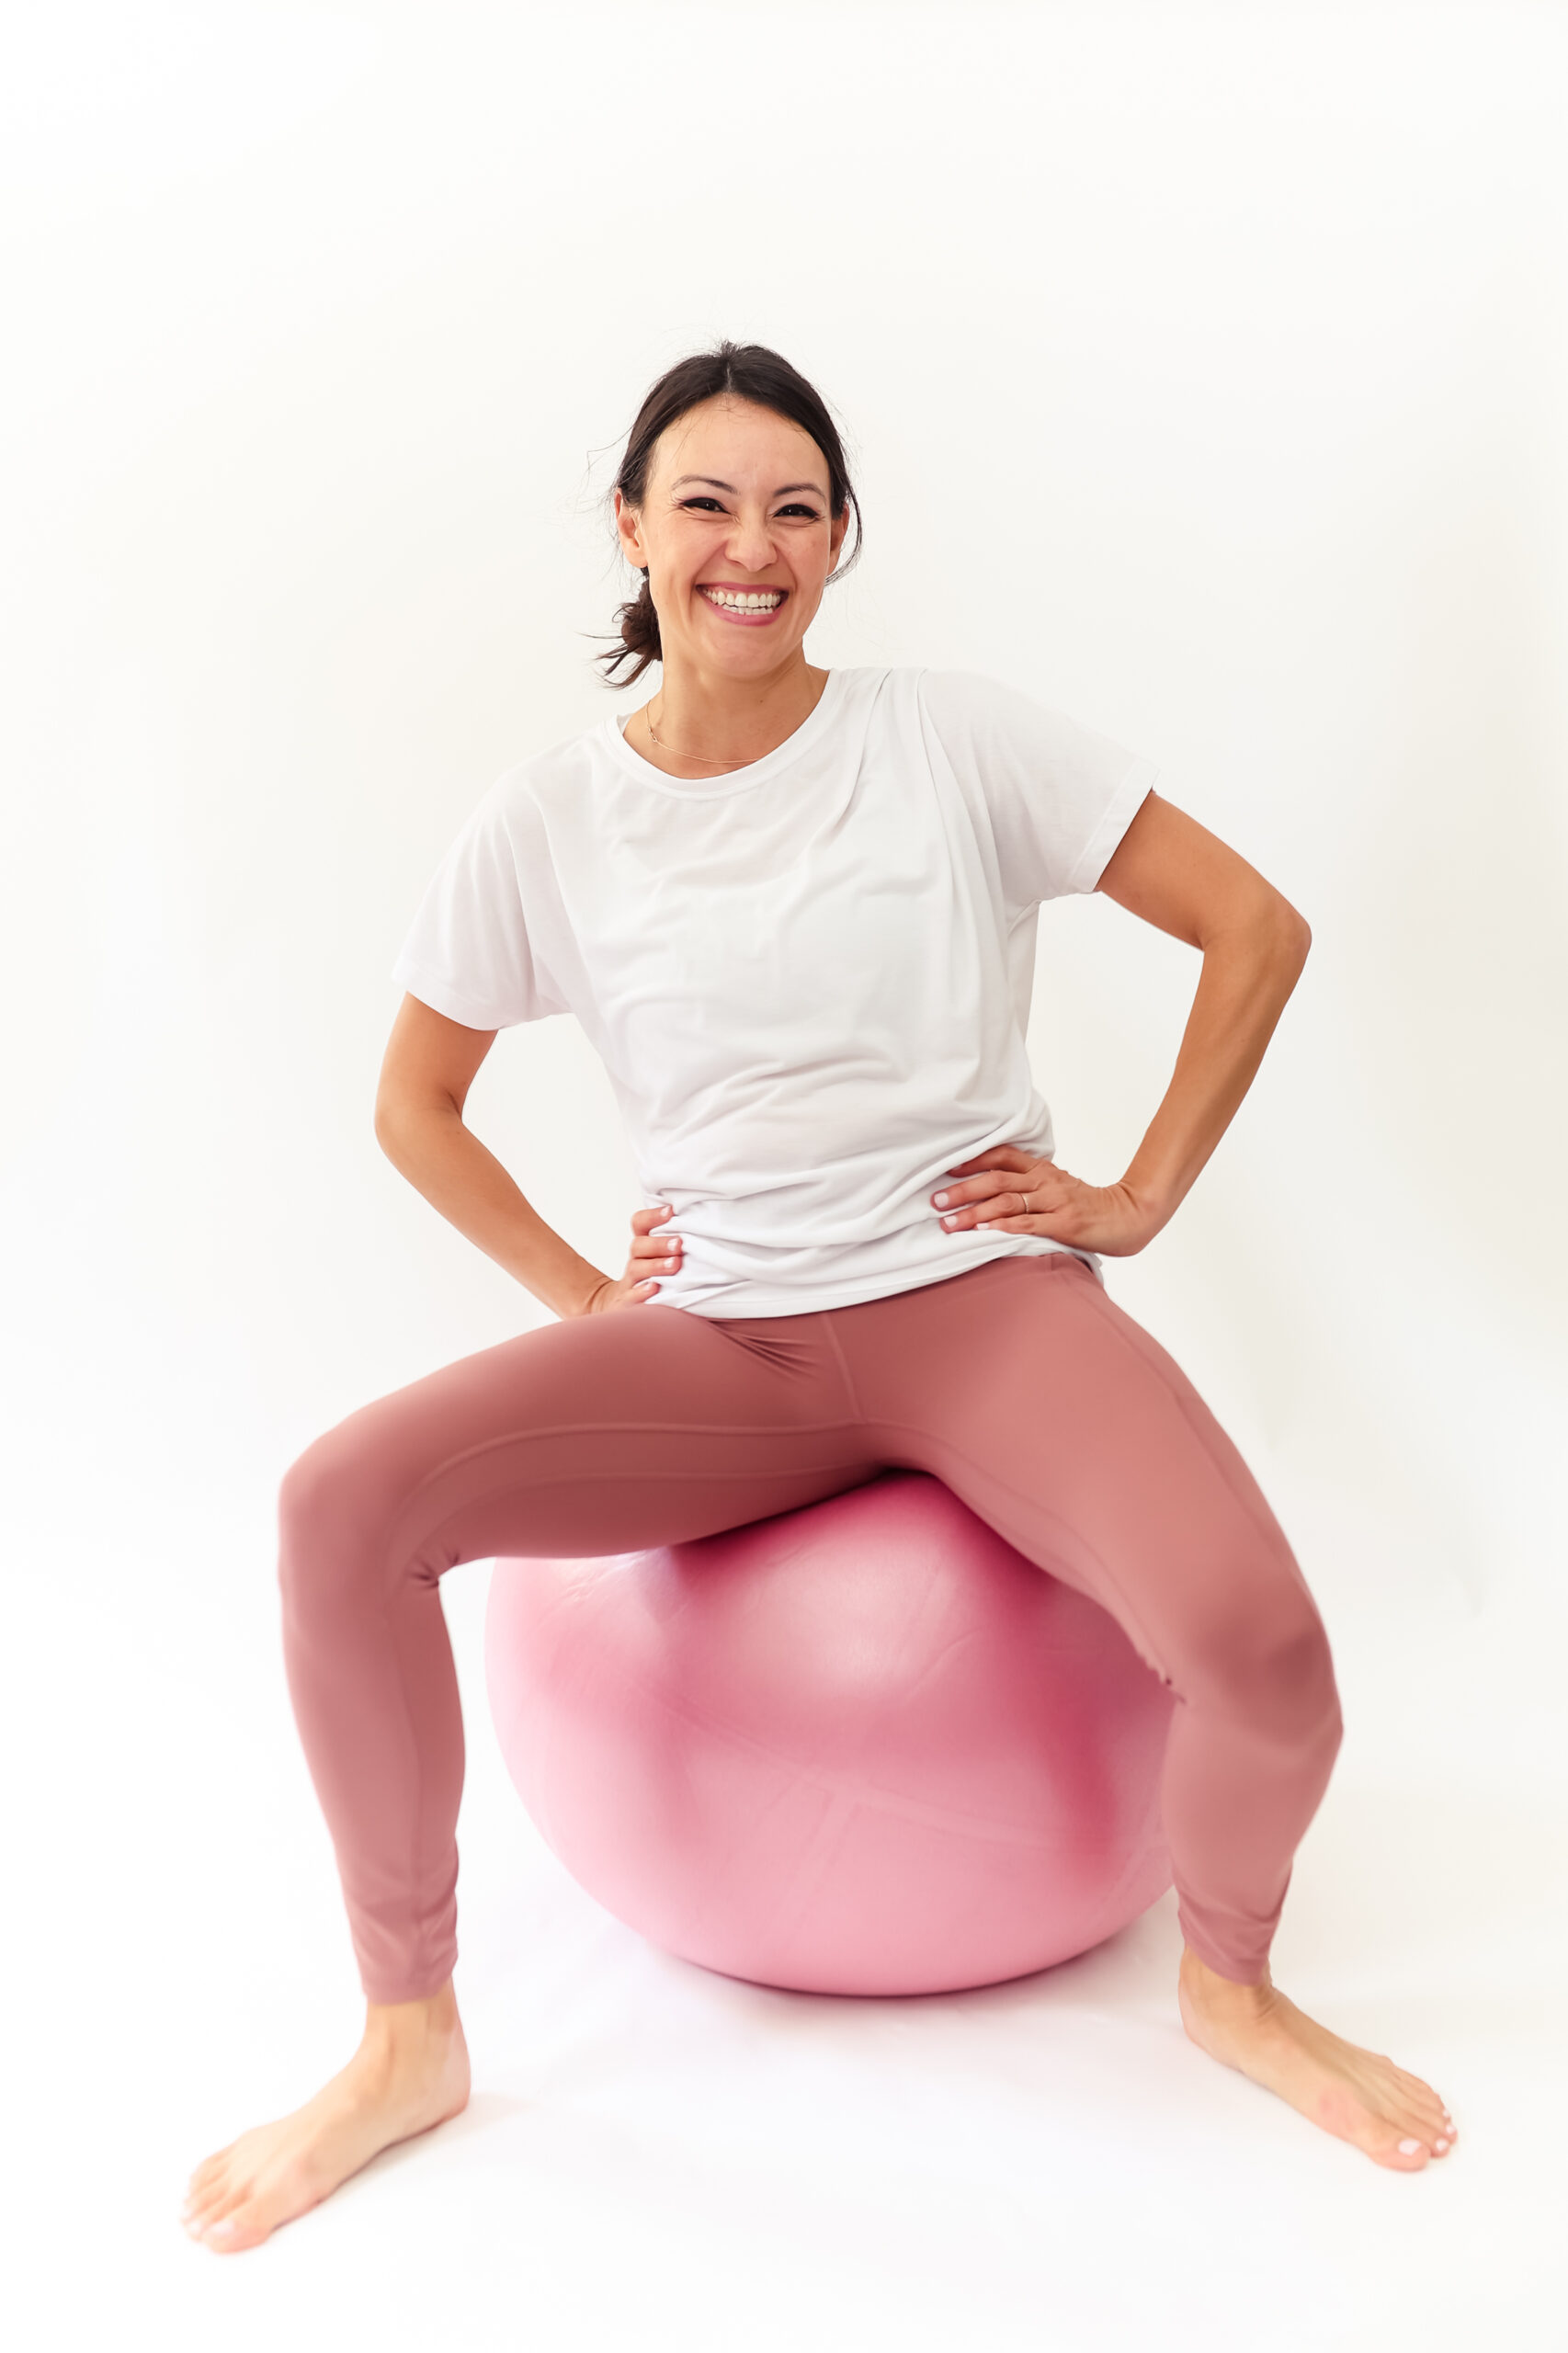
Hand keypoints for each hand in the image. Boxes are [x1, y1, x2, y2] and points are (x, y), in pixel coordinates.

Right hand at [578, 1204, 683, 1313]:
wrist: (622, 1301)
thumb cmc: (653, 1275)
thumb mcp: (660, 1256)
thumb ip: (675, 1241)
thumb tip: (704, 1226)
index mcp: (643, 1245)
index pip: (640, 1223)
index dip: (653, 1216)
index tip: (671, 1211)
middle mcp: (635, 1260)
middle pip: (639, 1245)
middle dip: (659, 1244)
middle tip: (679, 1243)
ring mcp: (630, 1280)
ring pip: (636, 1269)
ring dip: (656, 1266)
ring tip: (675, 1264)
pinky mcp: (627, 1301)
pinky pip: (631, 1296)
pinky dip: (641, 1293)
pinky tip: (654, 1289)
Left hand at [931, 1146, 1162, 1257]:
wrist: (1128, 1216)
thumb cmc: (1087, 1206)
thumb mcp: (1057, 1187)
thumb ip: (1028, 1185)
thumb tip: (988, 1191)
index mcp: (1042, 1169)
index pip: (1001, 1156)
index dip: (972, 1160)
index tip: (945, 1168)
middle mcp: (1045, 1181)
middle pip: (996, 1180)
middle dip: (963, 1190)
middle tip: (936, 1201)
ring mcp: (1055, 1201)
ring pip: (1006, 1202)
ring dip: (973, 1213)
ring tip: (949, 1223)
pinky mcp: (1064, 1224)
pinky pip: (1028, 1223)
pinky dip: (1003, 1227)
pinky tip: (984, 1231)